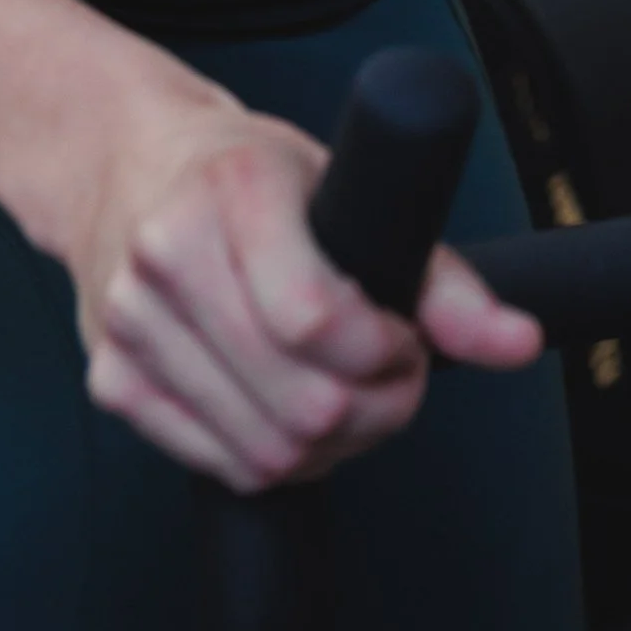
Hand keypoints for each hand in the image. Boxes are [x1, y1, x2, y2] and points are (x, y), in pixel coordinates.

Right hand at [72, 93, 541, 492]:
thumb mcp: (347, 189)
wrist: (129, 167)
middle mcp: (169, 256)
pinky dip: (273, 459)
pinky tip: (293, 414)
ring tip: (352, 398)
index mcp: (235, 190)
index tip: (406, 337)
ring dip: (331, 446)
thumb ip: (442, 275)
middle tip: (395, 377)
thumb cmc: (254, 175)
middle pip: (298, 401)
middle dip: (374, 409)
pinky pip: (216, 463)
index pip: (315, 317)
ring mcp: (128, 324)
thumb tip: (519, 343)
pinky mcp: (111, 381)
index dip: (385, 351)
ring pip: (260, 449)